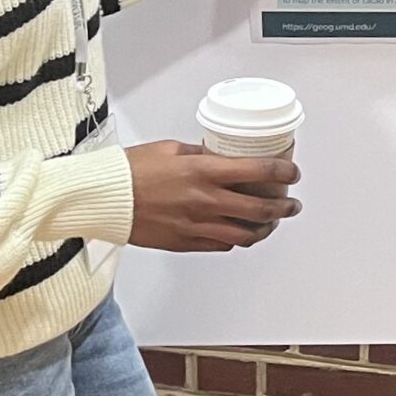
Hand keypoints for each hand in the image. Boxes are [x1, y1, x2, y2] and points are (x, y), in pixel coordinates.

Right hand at [125, 141, 301, 252]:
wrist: (104, 198)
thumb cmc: (131, 170)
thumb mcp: (172, 150)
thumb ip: (202, 155)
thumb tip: (222, 156)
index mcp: (204, 172)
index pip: (259, 172)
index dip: (284, 173)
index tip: (292, 173)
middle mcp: (205, 200)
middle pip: (261, 209)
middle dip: (284, 207)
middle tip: (292, 204)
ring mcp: (197, 225)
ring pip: (246, 234)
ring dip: (266, 228)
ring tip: (272, 222)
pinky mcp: (185, 242)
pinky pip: (222, 245)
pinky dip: (237, 239)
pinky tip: (242, 233)